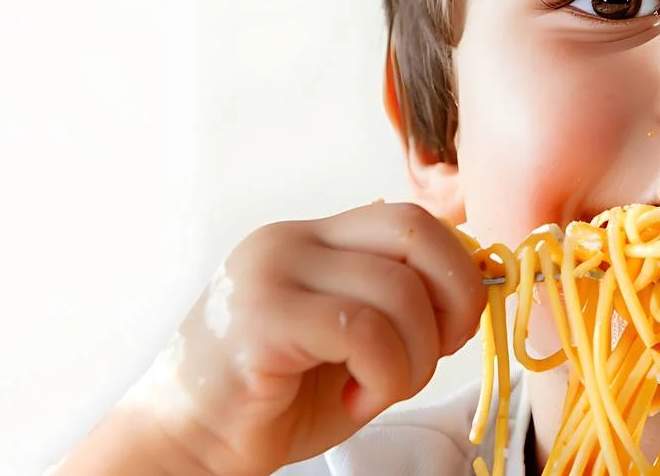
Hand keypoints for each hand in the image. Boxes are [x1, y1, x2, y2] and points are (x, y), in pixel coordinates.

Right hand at [108, 201, 485, 475]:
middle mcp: (291, 241)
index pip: (414, 216)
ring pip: (398, 292)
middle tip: (442, 354)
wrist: (183, 443)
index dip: (457, 269)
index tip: (455, 327)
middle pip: (416, 231)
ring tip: (376, 391)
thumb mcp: (351, 343)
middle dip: (456, 297)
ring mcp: (272, 273)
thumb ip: (401, 306)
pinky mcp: (262, 319)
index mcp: (313, 238)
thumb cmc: (272, 401)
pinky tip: (354, 401)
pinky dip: (382, 377)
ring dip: (413, 359)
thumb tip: (476, 280)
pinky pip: (364, 333)